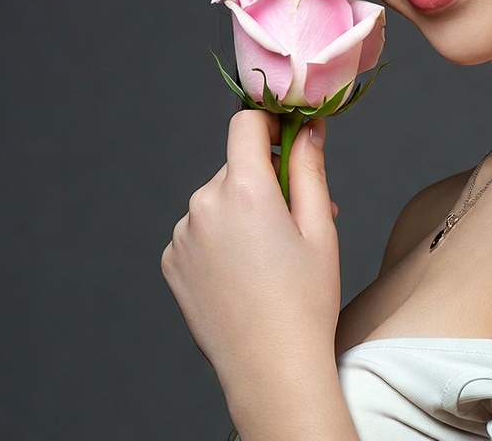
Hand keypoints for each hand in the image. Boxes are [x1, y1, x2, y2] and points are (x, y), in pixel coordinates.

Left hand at [162, 111, 340, 400]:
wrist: (270, 369)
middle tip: (297, 218)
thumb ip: (310, 168)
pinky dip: (220, 237)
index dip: (271, 122)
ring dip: (243, 209)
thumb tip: (309, 128)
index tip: (290, 138)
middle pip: (236, 165)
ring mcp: (182, 236)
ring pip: (218, 198)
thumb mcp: (319, 226)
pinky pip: (199, 229)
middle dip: (266, 179)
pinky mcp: (172, 262)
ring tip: (272, 254)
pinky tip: (244, 271)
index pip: (246, 124)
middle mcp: (203, 205)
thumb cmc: (304, 299)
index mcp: (243, 190)